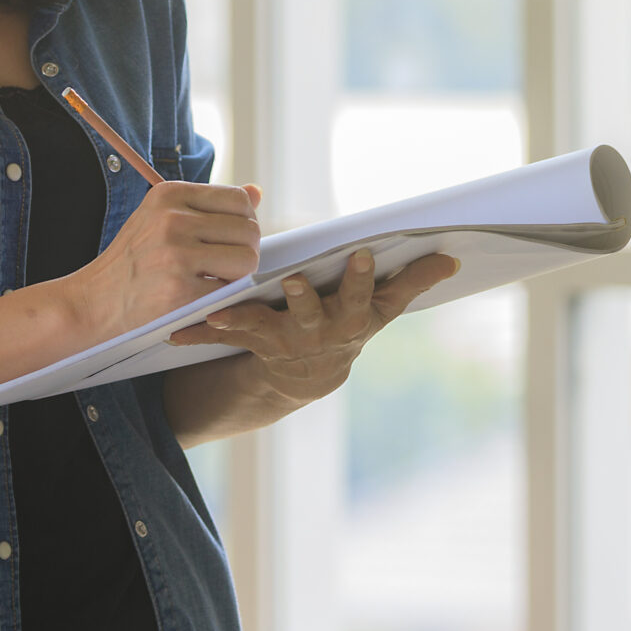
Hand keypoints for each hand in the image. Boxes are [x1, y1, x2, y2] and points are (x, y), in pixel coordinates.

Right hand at [61, 180, 261, 347]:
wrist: (94, 300)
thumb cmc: (134, 260)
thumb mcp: (162, 218)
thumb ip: (209, 206)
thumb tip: (257, 191)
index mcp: (170, 193)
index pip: (239, 200)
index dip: (244, 224)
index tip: (229, 241)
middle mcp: (173, 219)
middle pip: (249, 230)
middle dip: (245, 252)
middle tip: (223, 267)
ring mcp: (176, 254)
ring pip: (247, 259)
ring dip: (238, 276)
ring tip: (213, 280)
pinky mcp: (179, 290)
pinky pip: (230, 290)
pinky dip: (223, 298)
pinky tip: (201, 297)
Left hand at [170, 246, 458, 416]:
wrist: (308, 376)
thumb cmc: (349, 325)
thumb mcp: (382, 308)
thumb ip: (413, 281)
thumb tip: (453, 257)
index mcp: (352, 318)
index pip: (362, 295)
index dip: (360, 278)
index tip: (360, 254)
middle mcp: (319, 332)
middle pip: (313, 314)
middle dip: (305, 299)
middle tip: (295, 280)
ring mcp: (284, 341)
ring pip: (264, 328)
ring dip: (243, 320)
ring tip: (221, 312)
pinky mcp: (251, 342)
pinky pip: (225, 336)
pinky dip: (201, 332)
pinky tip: (178, 331)